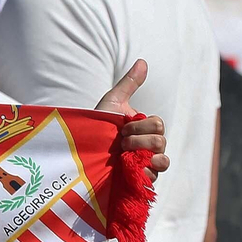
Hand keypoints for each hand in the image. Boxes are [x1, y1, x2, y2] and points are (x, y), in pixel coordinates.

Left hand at [92, 58, 169, 179]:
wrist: (78, 154)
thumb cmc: (94, 127)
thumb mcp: (112, 102)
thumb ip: (129, 83)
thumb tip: (142, 61)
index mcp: (144, 128)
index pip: (158, 125)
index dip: (140, 126)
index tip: (121, 128)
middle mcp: (147, 146)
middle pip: (162, 142)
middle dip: (139, 140)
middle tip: (120, 143)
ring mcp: (144, 164)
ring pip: (163, 161)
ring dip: (143, 156)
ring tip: (124, 156)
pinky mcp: (138, 180)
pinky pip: (154, 178)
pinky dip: (143, 173)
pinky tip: (129, 169)